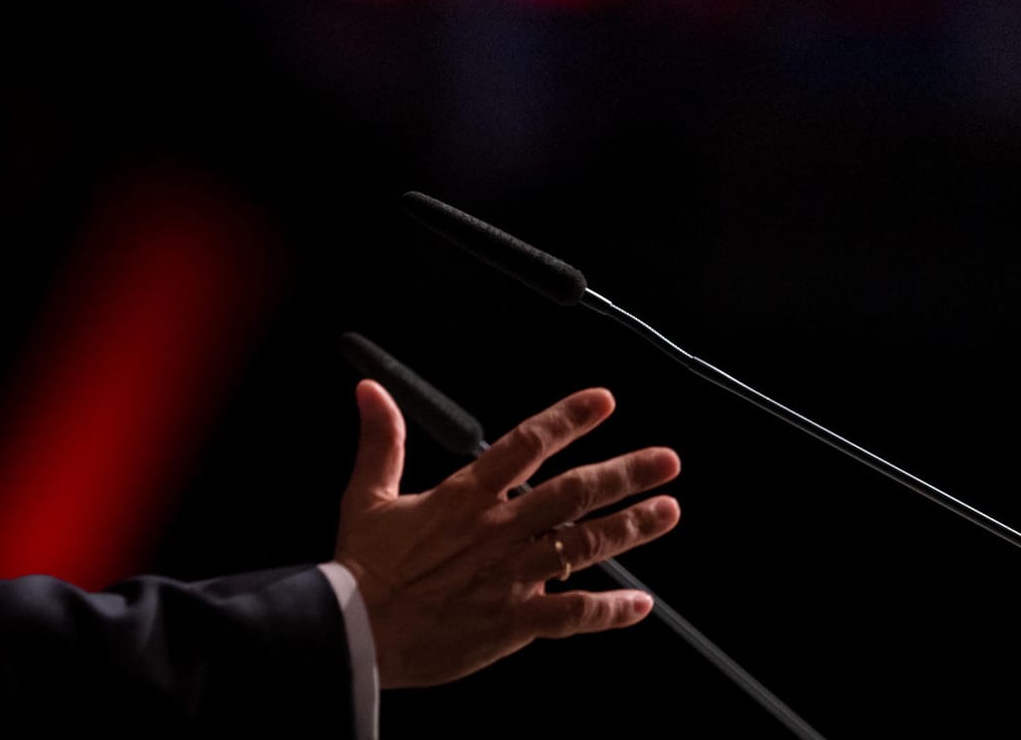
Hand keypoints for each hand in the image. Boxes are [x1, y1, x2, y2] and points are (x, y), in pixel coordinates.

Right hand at [333, 380, 679, 688]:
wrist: (356, 632)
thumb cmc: (364, 568)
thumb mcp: (367, 495)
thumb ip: (381, 440)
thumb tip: (371, 391)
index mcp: (465, 497)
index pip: (525, 445)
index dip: (567, 419)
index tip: (604, 402)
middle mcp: (497, 531)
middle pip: (573, 494)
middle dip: (624, 474)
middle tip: (666, 460)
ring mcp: (510, 576)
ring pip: (583, 546)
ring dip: (630, 529)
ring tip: (667, 512)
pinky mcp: (513, 621)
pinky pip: (573, 615)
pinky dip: (609, 611)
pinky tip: (640, 605)